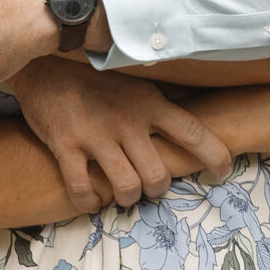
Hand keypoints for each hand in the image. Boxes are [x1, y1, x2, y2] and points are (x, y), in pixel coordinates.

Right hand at [8, 56, 231, 212]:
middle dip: (156, 188)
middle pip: (158, 176)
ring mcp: (96, 134)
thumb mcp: (135, 84)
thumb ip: (162, 103)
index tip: (223, 170)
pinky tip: (92, 199)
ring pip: (127, 188)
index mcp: (148, 103)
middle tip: (148, 184)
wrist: (46, 67)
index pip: (192, 132)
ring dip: (127, 198)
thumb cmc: (96, 80)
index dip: (214, 155)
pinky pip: (83, 189)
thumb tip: (198, 116)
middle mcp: (127, 120)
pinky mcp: (66, 146)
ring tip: (121, 191)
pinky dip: (90, 202)